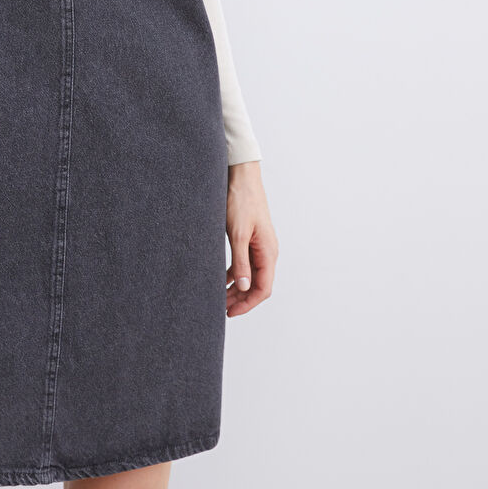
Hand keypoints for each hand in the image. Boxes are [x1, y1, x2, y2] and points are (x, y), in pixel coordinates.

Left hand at [225, 160, 277, 316]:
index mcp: (268, 252)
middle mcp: (267, 251)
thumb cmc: (241, 200)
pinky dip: (233, 273)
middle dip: (240, 299)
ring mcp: (259, 245)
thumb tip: (242, 287)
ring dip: (235, 288)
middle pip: (256, 284)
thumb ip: (240, 261)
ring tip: (219, 298)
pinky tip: (220, 279)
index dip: (247, 304)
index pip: (262, 288)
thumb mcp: (237, 233)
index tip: (230, 312)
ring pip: (249, 275)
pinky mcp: (250, 238)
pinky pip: (244, 262)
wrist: (241, 175)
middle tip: (221, 309)